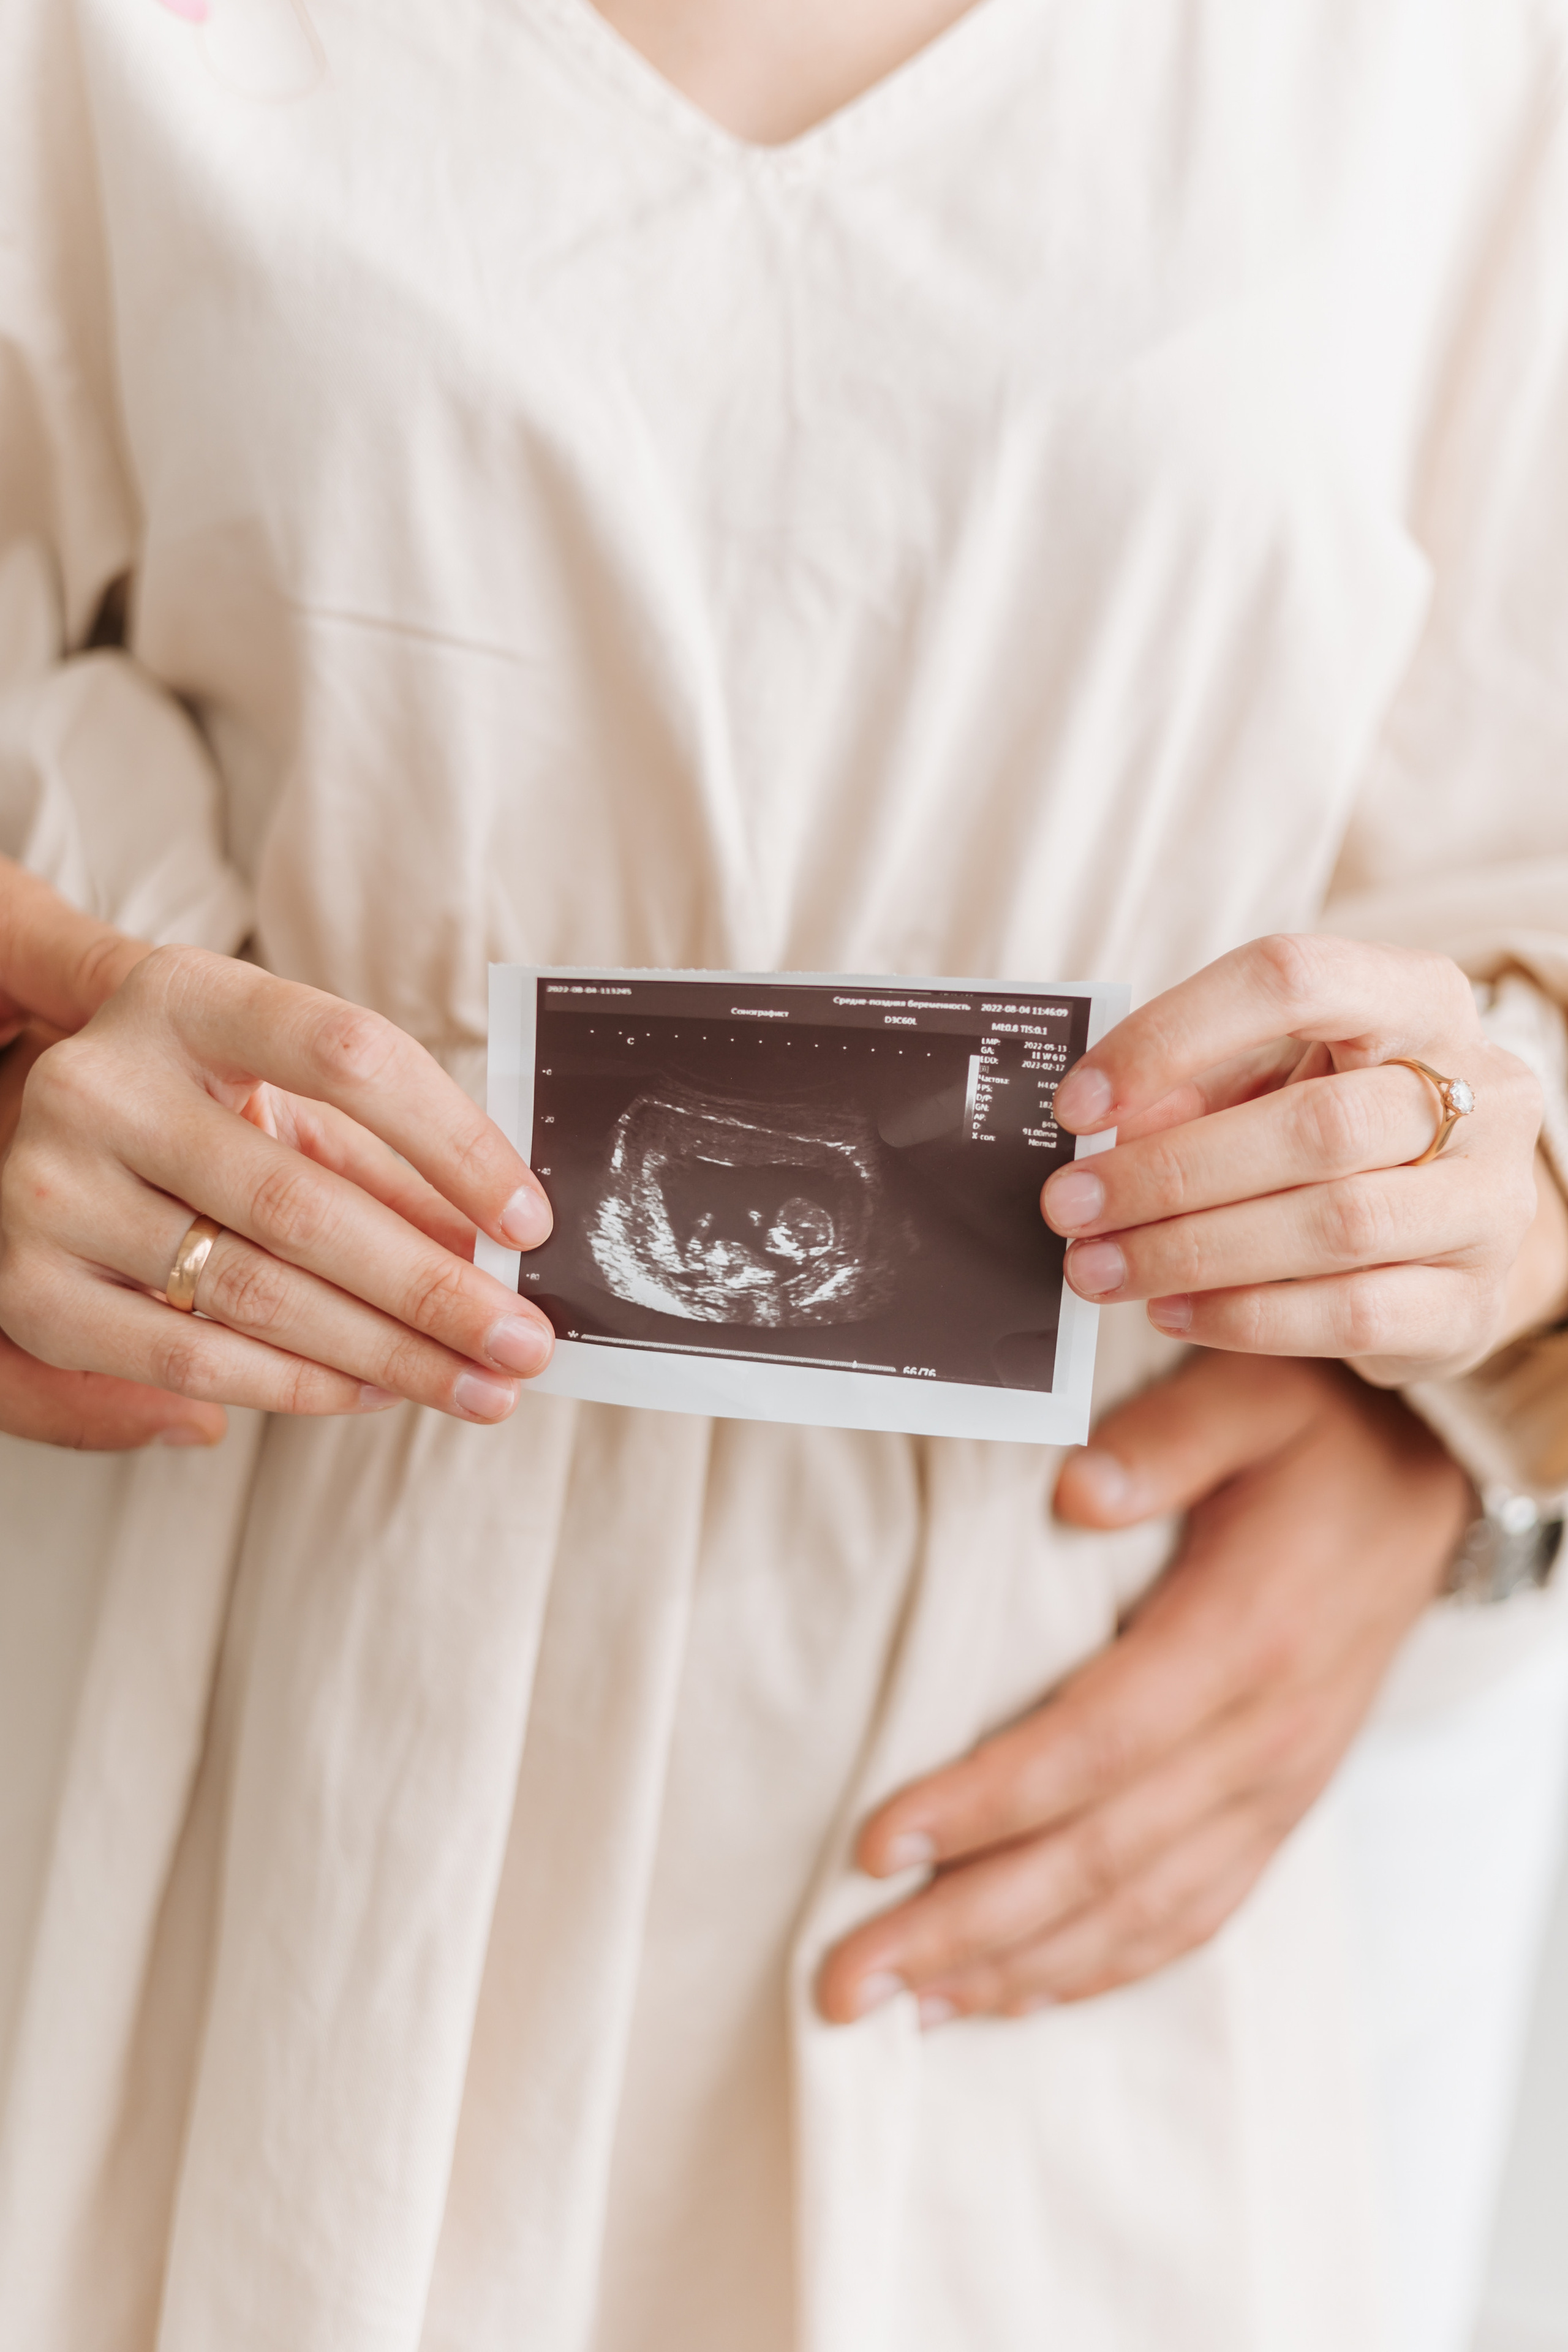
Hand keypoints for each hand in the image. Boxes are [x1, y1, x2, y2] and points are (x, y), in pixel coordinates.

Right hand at [0, 938, 555, 1431]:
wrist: (49, 1139)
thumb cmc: (205, 1114)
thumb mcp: (284, 1102)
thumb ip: (384, 1163)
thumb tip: (502, 1252)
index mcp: (181, 997)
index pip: (348, 1056)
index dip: (453, 1143)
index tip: (529, 1221)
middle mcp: (100, 1083)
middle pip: (303, 1202)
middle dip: (435, 1290)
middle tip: (524, 1342)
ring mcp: (49, 1187)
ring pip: (255, 1292)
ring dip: (387, 1353)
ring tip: (476, 1385)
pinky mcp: (28, 1289)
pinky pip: (187, 1360)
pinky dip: (297, 1385)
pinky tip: (377, 1393)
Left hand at [818, 1351, 1471, 2022]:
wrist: (1426, 1487)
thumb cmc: (1316, 1434)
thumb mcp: (1249, 1394)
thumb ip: (1165, 1439)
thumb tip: (1073, 1491)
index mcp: (1243, 1639)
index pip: (1094, 1748)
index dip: (984, 1804)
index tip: (876, 1843)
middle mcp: (1262, 1738)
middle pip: (1098, 1860)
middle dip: (963, 1926)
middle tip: (842, 1977)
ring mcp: (1274, 1790)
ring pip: (1138, 1913)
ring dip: (1014, 1970)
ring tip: (900, 2005)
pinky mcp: (1276, 1813)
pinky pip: (1188, 1917)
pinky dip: (1097, 1968)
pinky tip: (1009, 1995)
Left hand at [1039, 934, 1566, 1383]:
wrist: (1451, 1228)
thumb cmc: (1342, 1133)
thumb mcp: (1273, 1082)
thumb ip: (1195, 1094)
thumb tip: (1099, 1134)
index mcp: (1417, 997)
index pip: (1292, 981)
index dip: (1174, 1036)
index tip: (1079, 1102)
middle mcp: (1481, 1091)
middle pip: (1317, 1125)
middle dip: (1171, 1172)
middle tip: (1070, 1206)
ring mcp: (1490, 1202)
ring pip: (1335, 1226)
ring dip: (1192, 1252)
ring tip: (1099, 1268)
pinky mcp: (1472, 1303)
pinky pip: (1351, 1315)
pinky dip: (1243, 1317)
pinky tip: (1169, 1311)